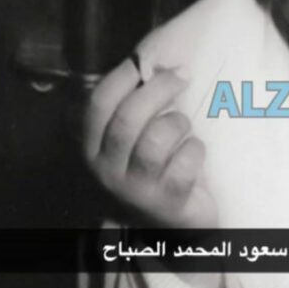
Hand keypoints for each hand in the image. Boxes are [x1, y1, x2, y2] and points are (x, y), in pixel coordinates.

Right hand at [84, 60, 217, 228]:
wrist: (169, 226)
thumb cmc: (153, 169)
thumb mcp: (132, 141)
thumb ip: (134, 107)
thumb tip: (155, 62)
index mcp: (93, 148)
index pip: (99, 103)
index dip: (123, 76)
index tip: (146, 61)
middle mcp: (107, 170)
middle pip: (129, 118)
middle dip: (159, 89)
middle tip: (183, 76)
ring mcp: (136, 189)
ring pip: (157, 139)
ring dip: (178, 122)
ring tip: (184, 126)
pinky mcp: (168, 201)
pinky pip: (185, 161)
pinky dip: (196, 149)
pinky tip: (194, 152)